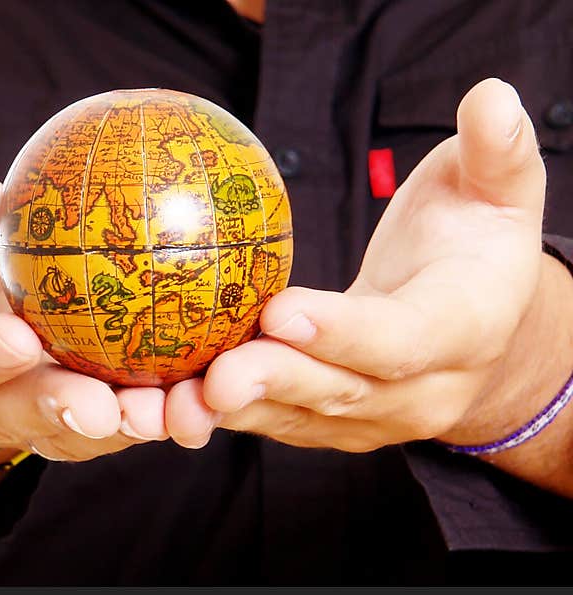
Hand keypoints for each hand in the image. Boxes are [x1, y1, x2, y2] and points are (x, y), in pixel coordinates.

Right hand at [0, 124, 168, 460]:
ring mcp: (36, 403)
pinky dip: (169, 400)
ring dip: (130, 426)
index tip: (13, 340)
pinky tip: (215, 379)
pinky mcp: (86, 393)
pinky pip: (127, 403)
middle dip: (60, 416)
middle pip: (18, 416)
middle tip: (106, 409)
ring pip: (82, 429)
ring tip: (178, 413)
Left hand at [166, 78, 568, 452]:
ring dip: (236, 414)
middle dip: (275, 381)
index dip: (344, 332)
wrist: (477, 319)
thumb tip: (491, 96)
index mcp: (467, 328)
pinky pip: (277, 421)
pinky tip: (172, 405)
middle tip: (214, 376)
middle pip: (342, 390)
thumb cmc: (476, 240)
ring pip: (301, 418)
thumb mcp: (498, 191)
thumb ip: (495, 151)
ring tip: (174, 405)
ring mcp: (376, 417)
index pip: (405, 337)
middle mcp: (426, 390)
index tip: (279, 312)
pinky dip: (225, 416)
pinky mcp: (334, 423)